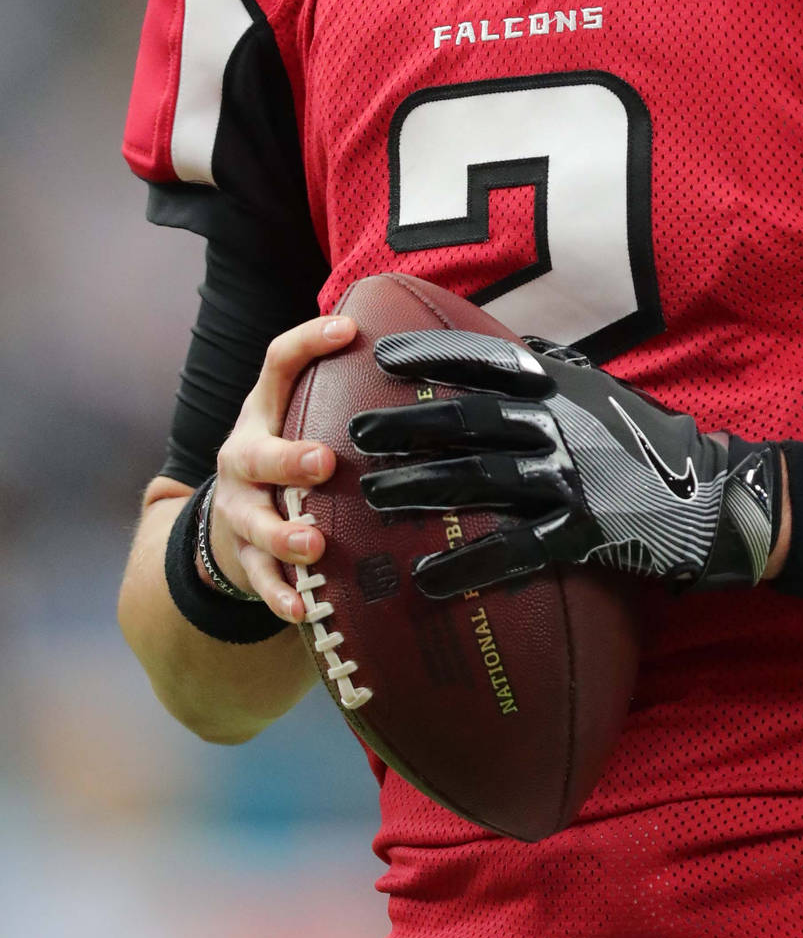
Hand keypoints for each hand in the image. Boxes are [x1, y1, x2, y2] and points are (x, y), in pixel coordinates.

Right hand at [207, 315, 352, 621]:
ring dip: (284, 534)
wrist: (227, 523)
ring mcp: (239, 509)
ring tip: (314, 544)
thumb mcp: (301, 415)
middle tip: (324, 462)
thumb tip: (441, 353)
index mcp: (265, 412)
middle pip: (257, 453)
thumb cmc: (289, 456)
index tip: (348, 327)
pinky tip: (302, 610)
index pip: (278, 363)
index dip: (308, 342)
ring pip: (253, 522)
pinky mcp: (243, 557)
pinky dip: (280, 596)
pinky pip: (259, 580)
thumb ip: (348, 391)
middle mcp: (244, 456)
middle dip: (288, 458)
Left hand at [349, 331, 782, 598]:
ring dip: (419, 488)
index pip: (483, 358)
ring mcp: (572, 474)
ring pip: (479, 478)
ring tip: (373, 498)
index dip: (430, 356)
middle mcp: (561, 421)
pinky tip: (427, 578)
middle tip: (357, 435)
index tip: (380, 357)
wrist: (712, 491)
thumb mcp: (604, 387)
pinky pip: (513, 548)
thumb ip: (556, 365)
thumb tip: (508, 342)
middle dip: (406, 425)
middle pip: (467, 418)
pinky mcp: (583, 527)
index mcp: (562, 383)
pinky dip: (468, 564)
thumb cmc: (650, 438)